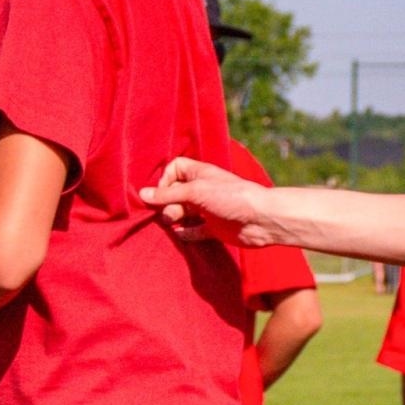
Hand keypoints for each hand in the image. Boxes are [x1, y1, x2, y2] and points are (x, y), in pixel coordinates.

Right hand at [140, 158, 274, 246]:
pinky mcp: (213, 228)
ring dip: (174, 219)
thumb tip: (142, 195)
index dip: (165, 180)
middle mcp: (202, 190)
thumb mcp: (195, 191)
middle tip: (172, 214)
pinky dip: (185, 234)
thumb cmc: (231, 197)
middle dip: (167, 204)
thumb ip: (168, 194)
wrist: (262, 219)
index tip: (163, 193)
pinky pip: (192, 231)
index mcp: (199, 174)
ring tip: (174, 224)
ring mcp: (208, 210)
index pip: (174, 169)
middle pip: (174, 194)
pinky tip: (181, 235)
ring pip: (182, 213)